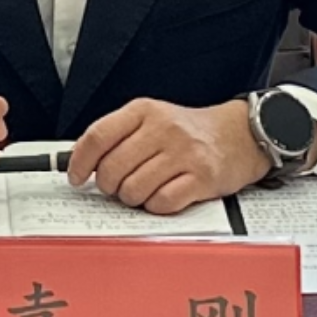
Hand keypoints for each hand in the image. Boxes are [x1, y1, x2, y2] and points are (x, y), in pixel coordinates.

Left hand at [66, 98, 270, 214]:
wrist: (240, 134)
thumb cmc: (189, 131)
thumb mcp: (151, 119)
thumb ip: (117, 136)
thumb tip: (79, 163)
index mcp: (144, 110)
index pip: (98, 136)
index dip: (80, 162)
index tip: (76, 177)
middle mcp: (163, 128)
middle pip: (112, 169)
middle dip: (108, 186)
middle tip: (117, 187)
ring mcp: (184, 153)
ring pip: (134, 190)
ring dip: (133, 198)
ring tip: (145, 189)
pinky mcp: (202, 177)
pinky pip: (161, 203)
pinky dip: (156, 206)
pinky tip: (163, 195)